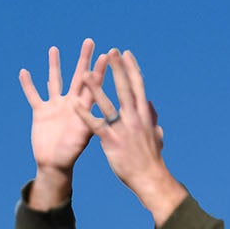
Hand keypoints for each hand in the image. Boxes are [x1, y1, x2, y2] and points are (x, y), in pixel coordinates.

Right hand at [18, 40, 102, 204]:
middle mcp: (70, 103)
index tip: (107, 54)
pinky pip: (33, 95)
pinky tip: (24, 72)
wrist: (54, 165)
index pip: (93, 85)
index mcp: (83, 108)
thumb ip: (90, 122)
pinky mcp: (40, 112)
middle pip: (77, 76)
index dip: (99, 70)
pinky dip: (28, 85)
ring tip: (54, 48)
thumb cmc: (71, 154)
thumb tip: (102, 111)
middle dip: (83, 59)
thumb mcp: (84, 137)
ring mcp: (55, 106)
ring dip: (54, 65)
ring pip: (54, 81)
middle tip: (89, 41)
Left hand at [74, 48, 183, 222]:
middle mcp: (134, 117)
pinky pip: (95, 125)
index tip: (126, 54)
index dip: (132, 68)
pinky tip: (74, 105)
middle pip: (124, 87)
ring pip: (107, 103)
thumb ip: (152, 118)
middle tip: (110, 50)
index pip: (138, 86)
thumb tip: (151, 106)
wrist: (150, 178)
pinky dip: (84, 114)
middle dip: (117, 68)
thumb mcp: (155, 135)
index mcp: (144, 114)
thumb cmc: (151, 159)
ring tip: (84, 72)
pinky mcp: (111, 141)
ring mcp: (123, 128)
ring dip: (95, 87)